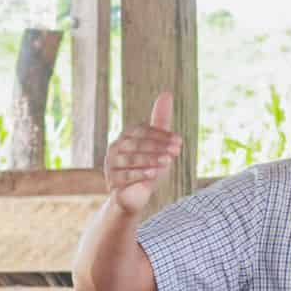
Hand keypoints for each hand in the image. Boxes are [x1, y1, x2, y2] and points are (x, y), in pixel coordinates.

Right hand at [103, 92, 182, 215]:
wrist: (134, 196)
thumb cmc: (148, 166)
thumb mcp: (157, 144)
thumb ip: (160, 121)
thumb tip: (166, 93)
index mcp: (125, 136)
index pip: (141, 131)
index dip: (160, 135)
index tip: (179, 142)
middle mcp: (115, 148)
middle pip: (136, 144)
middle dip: (158, 147)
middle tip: (176, 151)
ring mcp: (111, 164)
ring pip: (130, 159)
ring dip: (151, 160)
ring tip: (168, 162)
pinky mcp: (111, 181)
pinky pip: (125, 176)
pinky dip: (141, 174)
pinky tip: (155, 174)